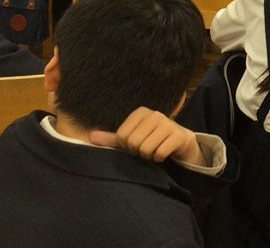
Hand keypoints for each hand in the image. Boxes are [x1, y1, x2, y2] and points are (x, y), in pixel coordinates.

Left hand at [89, 106, 203, 165]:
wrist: (179, 140)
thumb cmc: (151, 138)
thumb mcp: (132, 137)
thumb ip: (112, 138)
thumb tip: (90, 136)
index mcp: (140, 112)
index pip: (122, 136)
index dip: (127, 145)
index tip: (135, 143)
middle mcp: (154, 114)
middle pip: (133, 143)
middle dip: (138, 151)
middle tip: (146, 148)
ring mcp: (167, 123)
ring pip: (146, 149)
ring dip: (149, 156)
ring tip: (155, 150)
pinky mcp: (178, 135)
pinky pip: (160, 153)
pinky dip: (159, 158)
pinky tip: (163, 153)